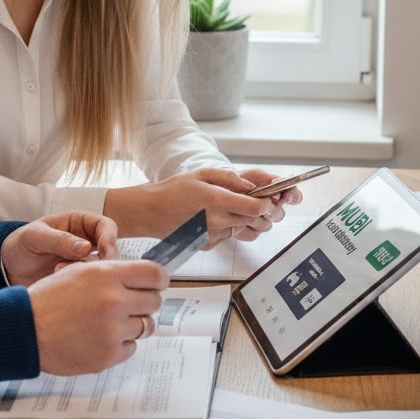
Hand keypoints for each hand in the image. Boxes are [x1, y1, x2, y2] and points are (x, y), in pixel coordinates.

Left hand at [1, 211, 118, 286]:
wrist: (7, 270)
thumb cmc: (20, 245)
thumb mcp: (35, 237)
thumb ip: (59, 240)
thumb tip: (87, 248)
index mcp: (79, 223)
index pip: (107, 226)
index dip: (110, 239)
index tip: (104, 253)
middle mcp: (86, 242)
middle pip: (111, 251)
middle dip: (103, 262)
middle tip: (85, 270)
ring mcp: (83, 263)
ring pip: (103, 270)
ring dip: (89, 275)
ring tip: (61, 274)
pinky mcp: (79, 282)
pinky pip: (91, 285)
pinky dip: (83, 287)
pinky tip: (65, 288)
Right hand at [28, 259, 167, 375]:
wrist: (26, 329)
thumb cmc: (48, 299)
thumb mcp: (79, 271)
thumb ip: (111, 272)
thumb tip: (138, 277)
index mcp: (107, 275)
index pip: (155, 274)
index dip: (159, 279)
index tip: (157, 284)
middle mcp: (114, 301)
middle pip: (154, 301)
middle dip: (145, 302)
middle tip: (131, 304)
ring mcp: (113, 330)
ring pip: (146, 326)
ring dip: (134, 324)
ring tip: (113, 323)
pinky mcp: (108, 355)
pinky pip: (131, 348)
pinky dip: (121, 344)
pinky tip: (102, 338)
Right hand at [103, 168, 277, 246]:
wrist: (151, 212)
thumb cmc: (173, 190)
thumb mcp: (202, 174)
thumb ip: (229, 178)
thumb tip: (250, 185)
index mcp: (217, 200)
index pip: (255, 207)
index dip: (267, 204)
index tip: (269, 199)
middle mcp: (216, 220)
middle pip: (251, 219)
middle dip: (257, 211)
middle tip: (254, 201)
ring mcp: (212, 235)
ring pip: (240, 227)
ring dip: (240, 218)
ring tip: (226, 207)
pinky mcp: (207, 244)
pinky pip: (226, 235)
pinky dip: (226, 227)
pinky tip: (212, 217)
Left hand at [234, 169, 302, 240]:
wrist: (215, 191)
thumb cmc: (233, 180)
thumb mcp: (249, 174)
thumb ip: (263, 177)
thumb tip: (277, 182)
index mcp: (273, 191)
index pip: (293, 196)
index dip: (293, 197)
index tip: (286, 196)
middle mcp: (269, 207)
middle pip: (280, 214)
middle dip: (271, 210)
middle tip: (262, 205)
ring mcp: (259, 220)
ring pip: (266, 225)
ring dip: (255, 218)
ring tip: (242, 210)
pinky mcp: (249, 231)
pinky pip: (252, 234)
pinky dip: (244, 228)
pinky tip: (236, 219)